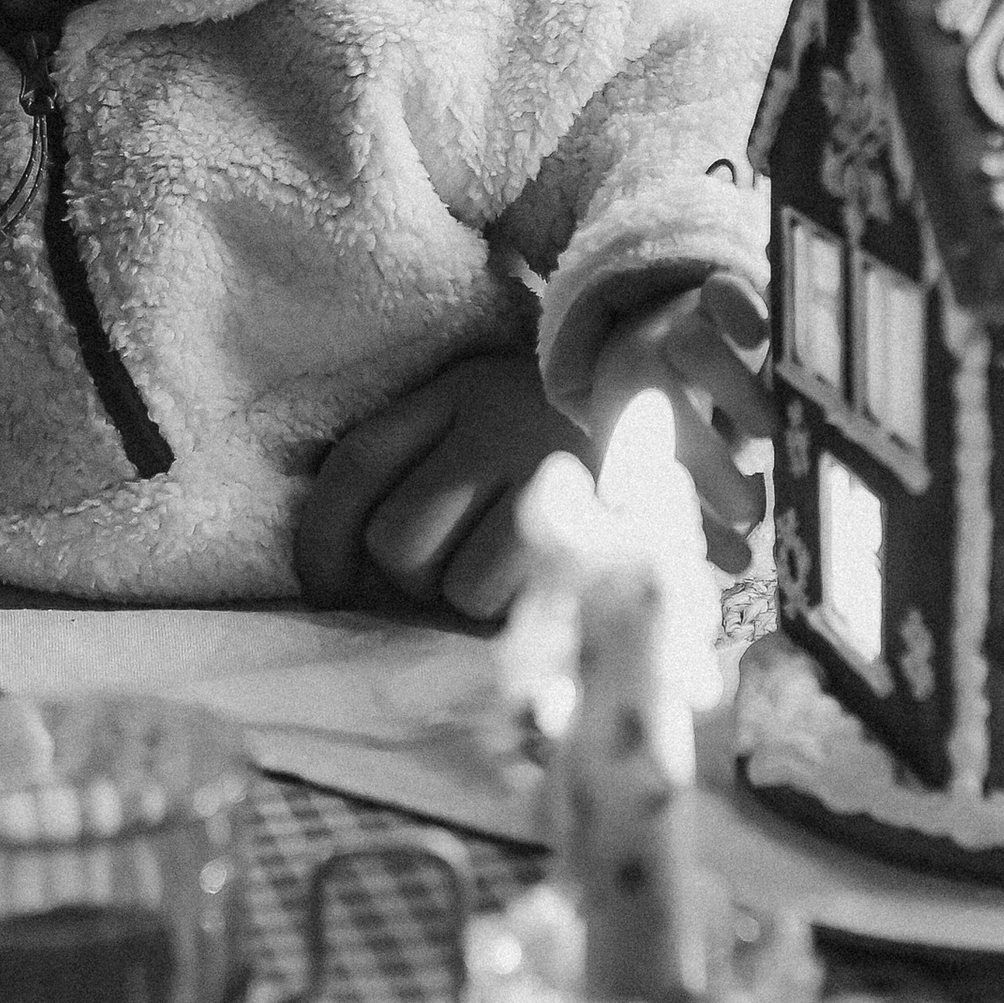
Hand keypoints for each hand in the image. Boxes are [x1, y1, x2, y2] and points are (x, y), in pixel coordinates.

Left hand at [295, 352, 585, 624]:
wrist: (682, 402)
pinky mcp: (591, 516)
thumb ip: (421, 469)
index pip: (356, 466)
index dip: (321, 540)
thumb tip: (333, 574)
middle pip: (396, 538)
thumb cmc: (564, 432)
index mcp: (453, 392)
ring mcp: (542, 466)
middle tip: (447, 575)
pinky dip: (515, 610)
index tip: (323, 587)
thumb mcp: (488, 420)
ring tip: (505, 577)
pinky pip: (513, 596)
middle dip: (409, 579)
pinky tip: (541, 586)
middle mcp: (489, 419)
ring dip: (467, 599)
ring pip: (451, 581)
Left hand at [585, 274, 772, 567]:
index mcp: (627, 422)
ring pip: (695, 350)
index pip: (647, 473)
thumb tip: (740, 568)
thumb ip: (696, 509)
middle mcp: (648, 372)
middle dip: (708, 467)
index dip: (688, 521)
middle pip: (667, 413)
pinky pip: (722, 294)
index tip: (733, 560)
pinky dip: (741, 311)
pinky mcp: (714, 295)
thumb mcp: (667, 460)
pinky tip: (763, 340)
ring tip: (771, 433)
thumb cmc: (667, 414)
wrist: (649, 322)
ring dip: (733, 393)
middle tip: (752, 509)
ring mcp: (681, 328)